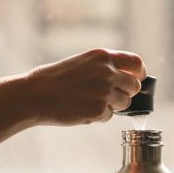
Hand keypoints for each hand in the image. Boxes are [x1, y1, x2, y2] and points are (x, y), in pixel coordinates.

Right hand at [21, 48, 146, 126]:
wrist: (34, 95)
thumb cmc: (55, 79)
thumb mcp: (83, 63)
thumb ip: (105, 68)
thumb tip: (127, 79)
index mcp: (103, 56)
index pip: (137, 63)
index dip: (139, 74)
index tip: (135, 80)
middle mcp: (107, 72)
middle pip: (134, 86)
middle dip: (125, 93)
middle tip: (109, 96)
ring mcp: (105, 92)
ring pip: (124, 103)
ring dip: (112, 106)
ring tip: (89, 101)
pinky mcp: (99, 110)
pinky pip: (109, 116)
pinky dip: (98, 116)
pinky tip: (81, 110)